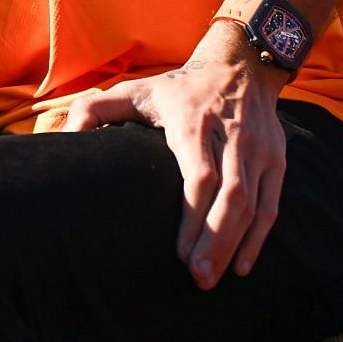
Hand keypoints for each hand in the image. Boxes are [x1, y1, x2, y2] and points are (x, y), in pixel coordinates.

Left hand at [64, 27, 288, 289]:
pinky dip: (259, 237)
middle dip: (215, 241)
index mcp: (193, 121)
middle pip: (231, 196)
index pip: (201, 176)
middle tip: (198, 279)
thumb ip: (94, 110)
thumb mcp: (135, 89)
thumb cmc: (178, 88)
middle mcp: (231, 135)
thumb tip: (66, 139)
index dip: (193, 217)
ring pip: (253, 205)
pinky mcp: (276, 159)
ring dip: (234, 245)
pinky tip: (241, 265)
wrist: (240, 64)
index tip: (178, 253)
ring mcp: (258, 148)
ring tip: (213, 279)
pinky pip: (271, 205)